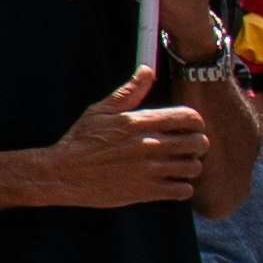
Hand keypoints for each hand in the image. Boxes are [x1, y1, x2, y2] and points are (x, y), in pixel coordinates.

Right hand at [38, 61, 213, 205]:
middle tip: (187, 149)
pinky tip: (170, 184)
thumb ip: (129, 92)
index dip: (196, 123)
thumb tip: (147, 70)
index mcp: (140, 122)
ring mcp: (149, 170)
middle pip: (198, 143)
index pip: (189, 118)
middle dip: (197, 145)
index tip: (189, 128)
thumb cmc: (80, 141)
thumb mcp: (100, 111)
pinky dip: (181, 188)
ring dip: (189, 167)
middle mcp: (150, 144)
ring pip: (193, 168)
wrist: (63, 174)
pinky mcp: (146, 191)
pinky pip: (183, 190)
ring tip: (178, 167)